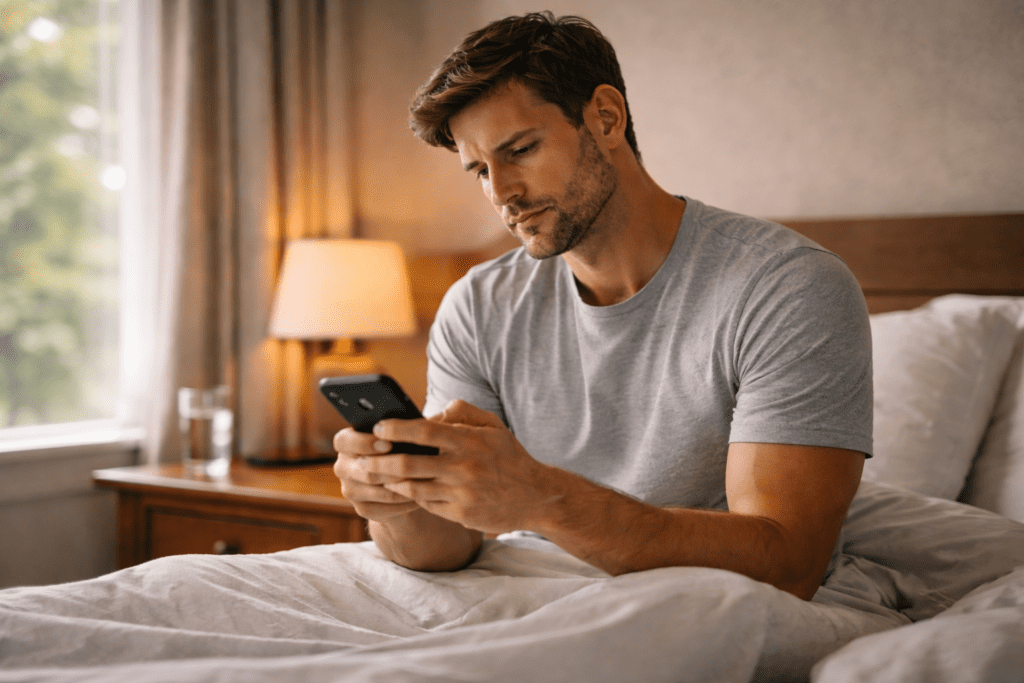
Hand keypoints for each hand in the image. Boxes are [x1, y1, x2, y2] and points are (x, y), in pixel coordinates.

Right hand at [332, 426, 420, 522]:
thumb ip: (402, 427)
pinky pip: (383, 508)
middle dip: (391, 468)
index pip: (344, 441)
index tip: (388, 444)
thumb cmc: (403, 448)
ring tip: (423, 481)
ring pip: (376, 490)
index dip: (364, 443)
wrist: (401, 482)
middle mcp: (343, 466)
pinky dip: (403, 503)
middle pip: (363, 470)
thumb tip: (421, 421)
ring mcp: (350, 490)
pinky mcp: (362, 509)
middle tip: (414, 467)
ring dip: (402, 486)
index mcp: (346, 442)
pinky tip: (419, 497)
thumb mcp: (401, 435)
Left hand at [365, 400, 559, 534]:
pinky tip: (397, 489)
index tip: (378, 427)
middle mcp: (463, 468)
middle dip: (379, 461)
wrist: (535, 496)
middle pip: (409, 464)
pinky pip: (425, 504)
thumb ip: (462, 412)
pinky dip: (408, 496)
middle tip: (361, 458)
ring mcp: (461, 493)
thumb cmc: (509, 456)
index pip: (424, 432)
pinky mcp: (460, 514)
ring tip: (372, 474)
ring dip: (388, 481)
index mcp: (469, 441)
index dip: (396, 429)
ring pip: (412, 488)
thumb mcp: (493, 425)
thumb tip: (430, 414)